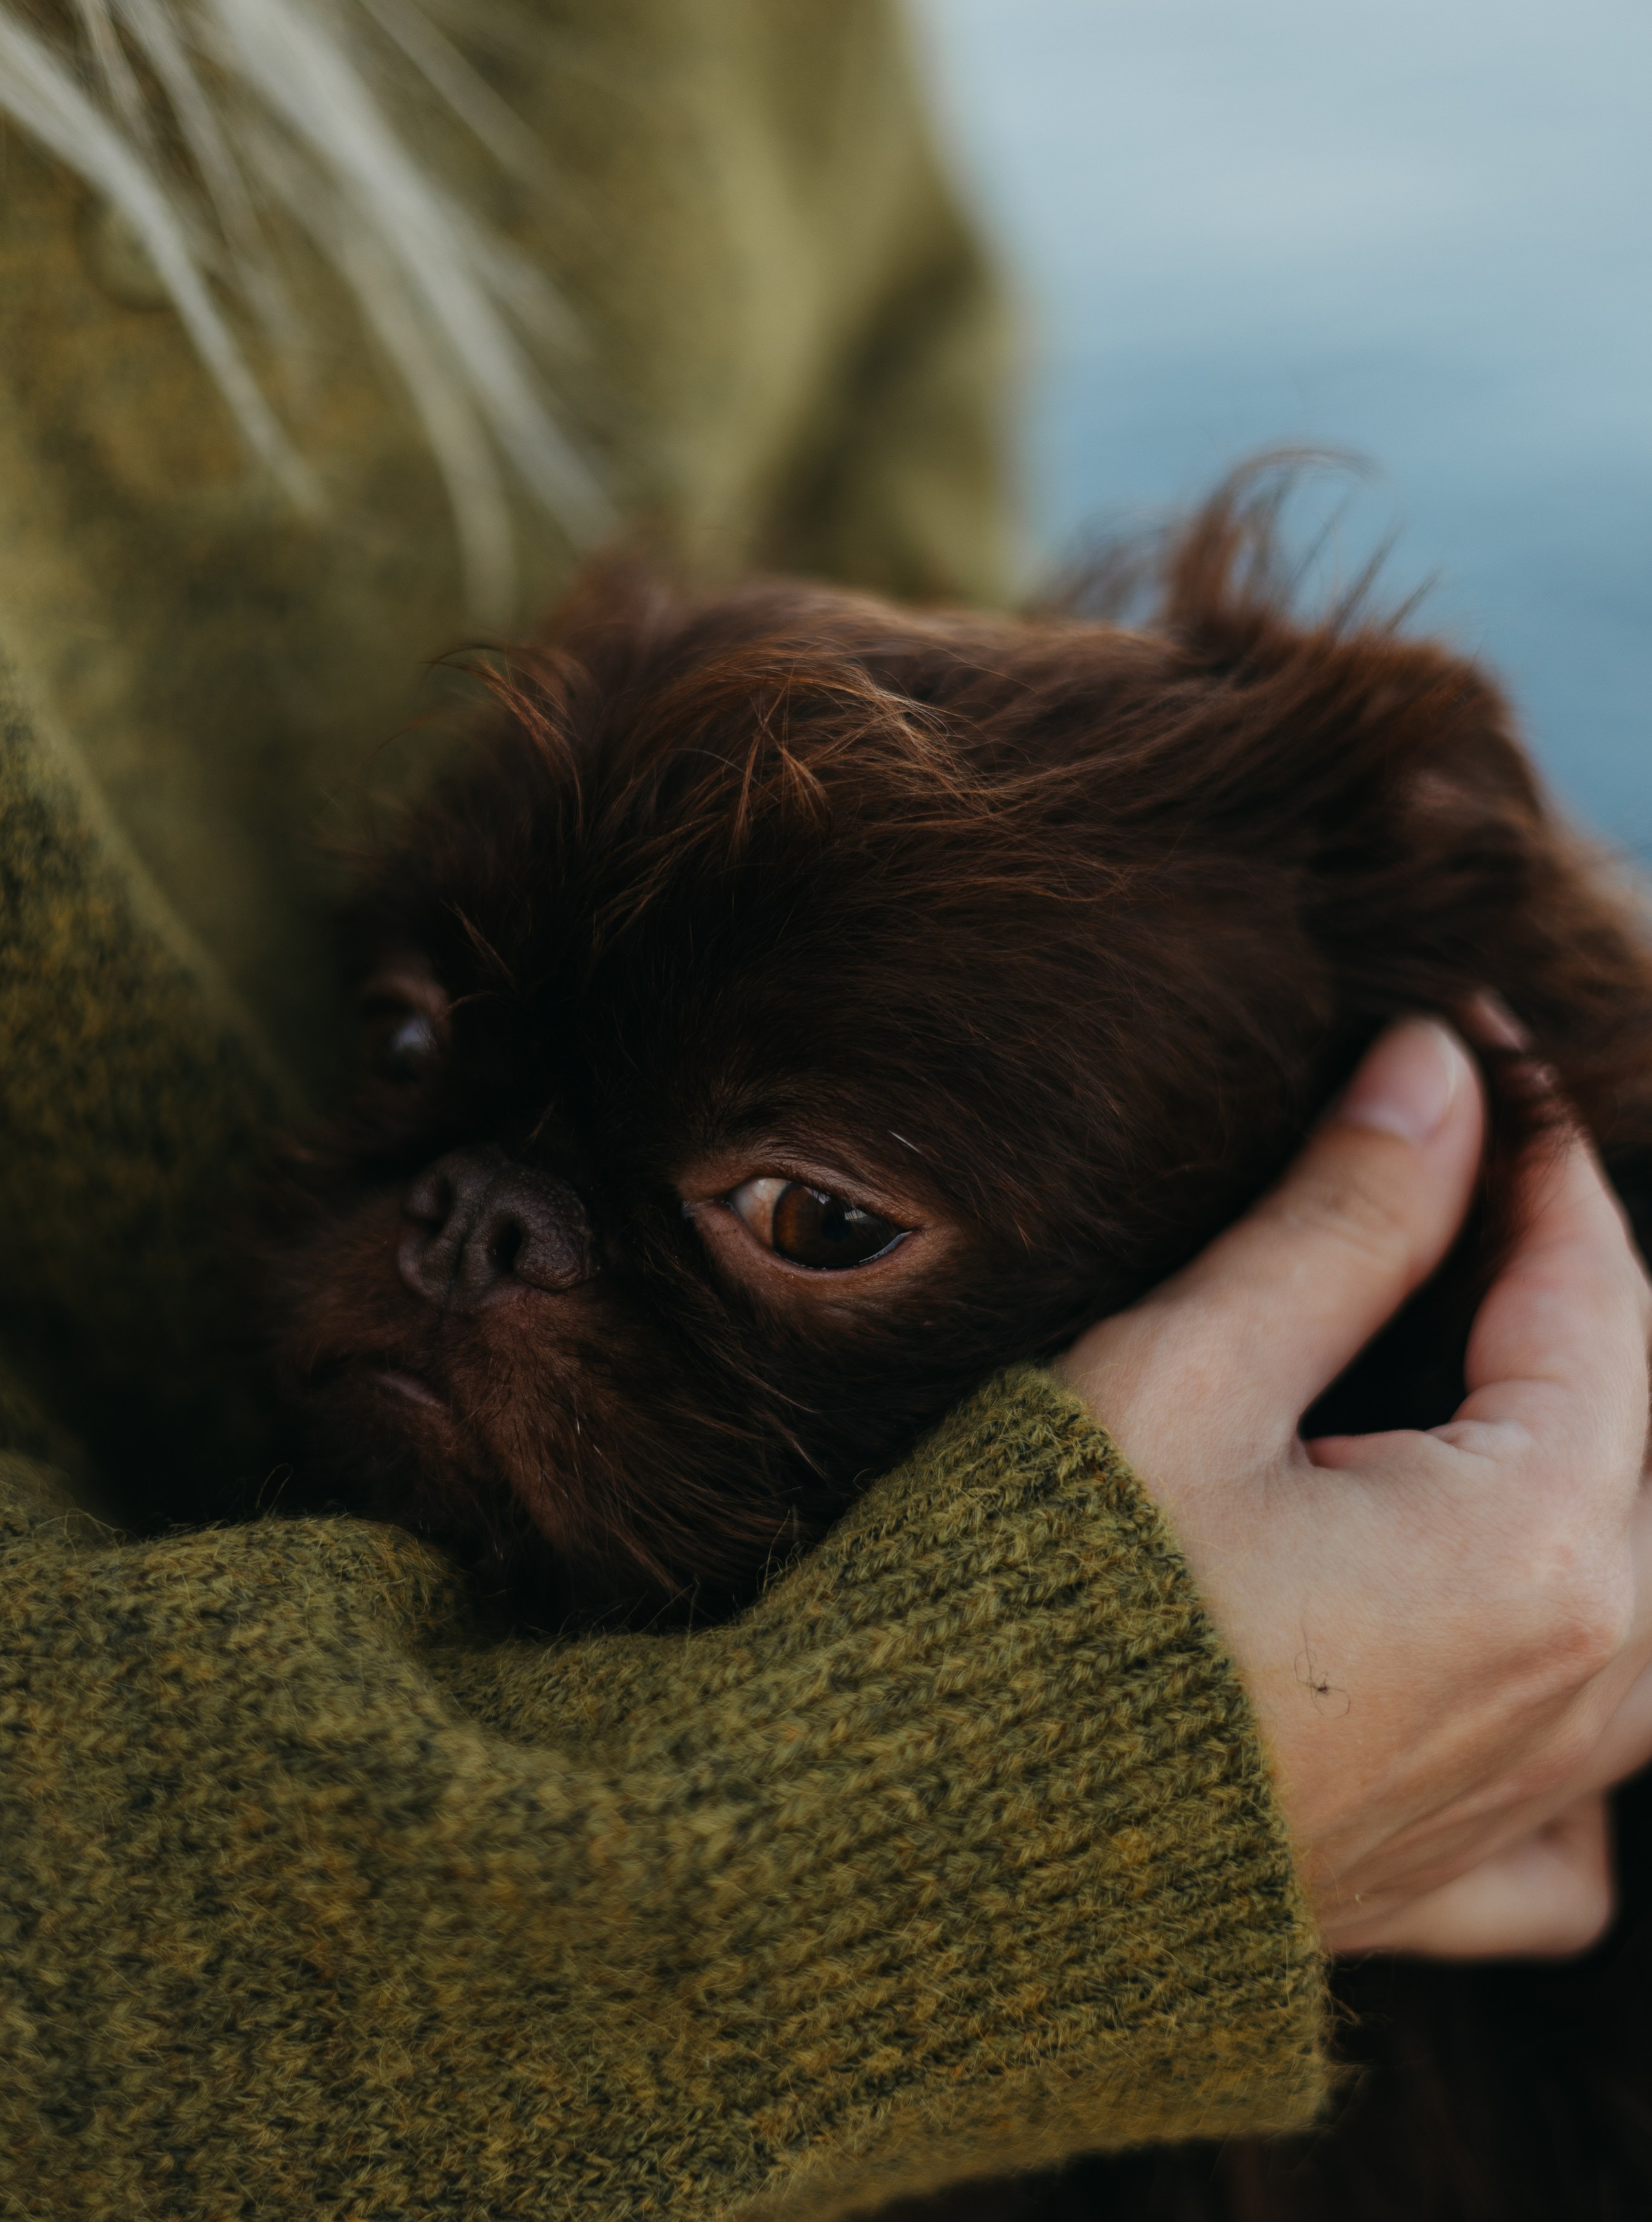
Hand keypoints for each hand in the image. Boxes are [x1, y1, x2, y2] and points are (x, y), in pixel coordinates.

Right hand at [1062, 1018, 1651, 1956]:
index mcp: (1538, 1545)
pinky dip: (1564, 1710)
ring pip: (1636, 1598)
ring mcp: (1526, 1800)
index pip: (1593, 1290)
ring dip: (1579, 1463)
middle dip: (1557, 1286)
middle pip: (1630, 1429)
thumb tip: (1440, 1075)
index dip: (1536, 1151)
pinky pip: (1575, 1807)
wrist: (927, 1865)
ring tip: (1476, 1366)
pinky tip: (1487, 1645)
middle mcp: (1580, 1684)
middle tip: (1459, 1173)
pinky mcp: (1449, 1882)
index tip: (1478, 1044)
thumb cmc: (1044, 1600)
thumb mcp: (1188, 1376)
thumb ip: (1343, 1220)